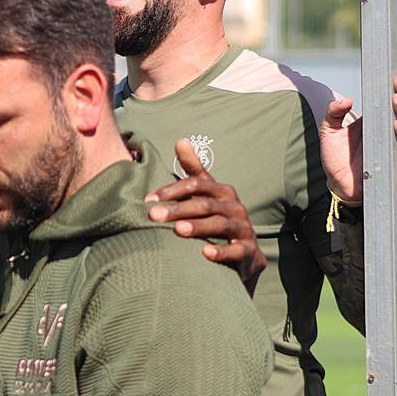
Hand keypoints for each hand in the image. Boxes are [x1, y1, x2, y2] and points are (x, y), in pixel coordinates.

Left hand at [146, 139, 265, 294]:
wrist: (245, 255)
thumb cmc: (218, 218)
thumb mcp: (207, 194)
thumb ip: (193, 170)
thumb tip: (181, 140)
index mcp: (223, 192)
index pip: (196, 185)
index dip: (172, 190)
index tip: (148, 200)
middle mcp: (235, 207)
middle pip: (205, 204)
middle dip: (178, 209)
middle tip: (154, 215)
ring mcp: (243, 228)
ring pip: (220, 225)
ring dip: (199, 226)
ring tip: (178, 230)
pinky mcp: (248, 252)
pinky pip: (236, 251)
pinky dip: (222, 252)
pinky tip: (205, 252)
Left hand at [320, 69, 396, 202]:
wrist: (337, 183)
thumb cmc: (336, 156)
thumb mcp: (328, 130)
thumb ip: (333, 113)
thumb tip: (348, 100)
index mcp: (376, 120)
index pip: (393, 100)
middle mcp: (389, 130)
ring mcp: (394, 144)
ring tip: (394, 99)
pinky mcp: (396, 159)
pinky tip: (396, 125)